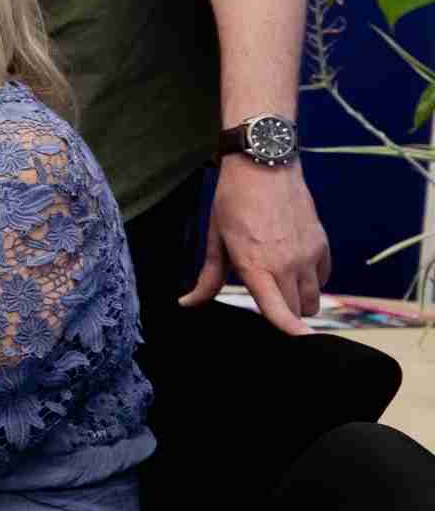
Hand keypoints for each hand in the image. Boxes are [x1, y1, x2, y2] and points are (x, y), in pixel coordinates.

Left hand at [183, 159, 331, 332]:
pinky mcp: (322, 246)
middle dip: (283, 314)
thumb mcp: (216, 240)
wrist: (264, 167)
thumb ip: (207, 278)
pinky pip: (323, 280)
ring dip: (299, 300)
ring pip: (313, 300)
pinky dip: (311, 281)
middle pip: (296, 311)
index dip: (291, 331)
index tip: (302, 343)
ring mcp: (308, 256)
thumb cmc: (233, 203)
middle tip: (265, 297)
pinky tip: (294, 266)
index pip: (278, 309)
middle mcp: (287, 265)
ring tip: (279, 281)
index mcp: (256, 266)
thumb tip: (187, 303)